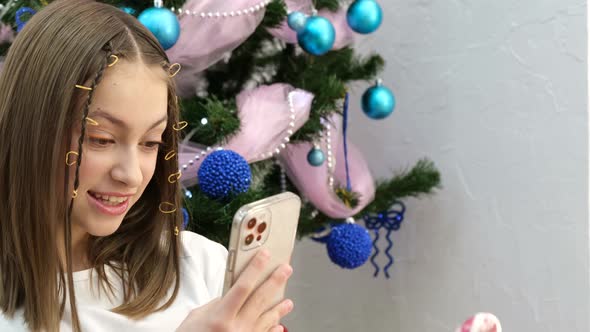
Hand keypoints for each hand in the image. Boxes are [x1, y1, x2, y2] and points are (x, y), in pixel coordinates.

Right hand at [176, 250, 293, 331]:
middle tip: (286, 269)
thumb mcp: (196, 318)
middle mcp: (236, 329)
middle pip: (260, 300)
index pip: (242, 287)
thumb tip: (233, 294)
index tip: (264, 255)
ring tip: (288, 301)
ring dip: (279, 309)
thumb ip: (216, 304)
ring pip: (267, 319)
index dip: (255, 269)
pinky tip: (279, 324)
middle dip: (275, 281)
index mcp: (220, 318)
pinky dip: (273, 330)